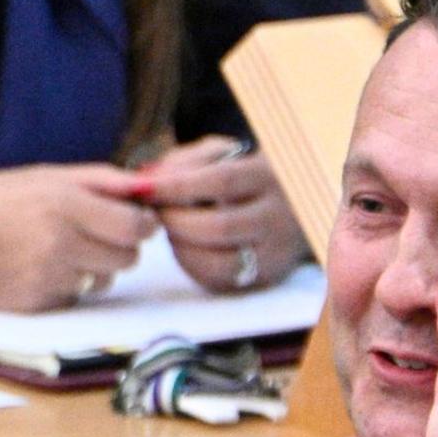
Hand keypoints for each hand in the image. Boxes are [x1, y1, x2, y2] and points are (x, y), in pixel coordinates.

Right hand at [0, 164, 155, 311]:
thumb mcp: (45, 176)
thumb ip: (100, 180)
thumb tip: (147, 188)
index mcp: (64, 203)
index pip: (135, 226)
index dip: (143, 225)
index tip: (136, 221)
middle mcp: (59, 242)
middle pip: (127, 258)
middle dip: (121, 247)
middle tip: (97, 234)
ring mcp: (47, 276)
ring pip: (103, 280)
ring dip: (94, 267)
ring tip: (59, 249)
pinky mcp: (35, 303)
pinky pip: (74, 296)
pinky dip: (67, 284)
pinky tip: (37, 267)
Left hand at [134, 138, 303, 292]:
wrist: (295, 207)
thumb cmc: (244, 176)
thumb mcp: (224, 156)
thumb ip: (185, 162)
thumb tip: (144, 180)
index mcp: (269, 176)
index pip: (221, 181)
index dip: (176, 186)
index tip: (141, 188)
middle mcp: (277, 217)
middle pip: (218, 226)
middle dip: (174, 221)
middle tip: (153, 213)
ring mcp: (274, 253)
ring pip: (218, 262)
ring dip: (180, 248)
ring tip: (169, 229)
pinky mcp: (264, 279)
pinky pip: (219, 280)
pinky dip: (192, 265)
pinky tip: (185, 246)